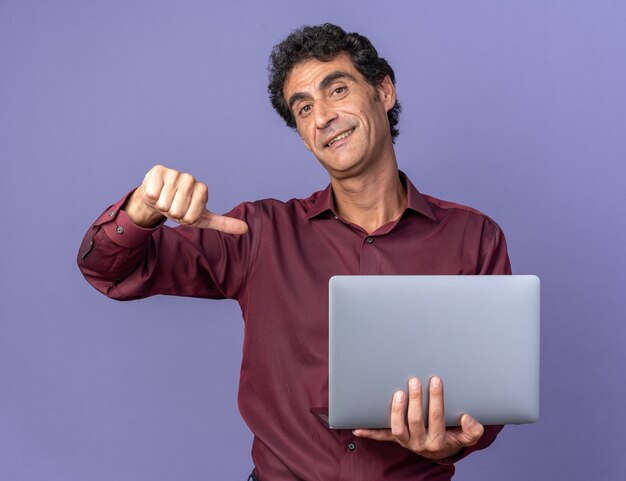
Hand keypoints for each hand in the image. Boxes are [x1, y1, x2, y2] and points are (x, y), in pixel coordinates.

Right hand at [123, 164, 248, 233]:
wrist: (160, 199)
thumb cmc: (182, 209)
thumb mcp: (202, 219)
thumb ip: (223, 223)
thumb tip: (246, 229)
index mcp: (202, 189)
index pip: (192, 215)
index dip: (185, 218)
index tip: (186, 213)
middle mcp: (190, 179)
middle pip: (178, 209)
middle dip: (173, 213)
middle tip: (173, 207)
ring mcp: (174, 173)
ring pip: (164, 202)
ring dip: (162, 206)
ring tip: (165, 200)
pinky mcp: (158, 170)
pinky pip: (152, 193)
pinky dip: (152, 197)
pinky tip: (156, 192)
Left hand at [352, 377, 483, 459]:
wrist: (438, 449)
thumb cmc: (452, 436)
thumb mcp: (468, 436)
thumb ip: (472, 429)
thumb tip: (467, 418)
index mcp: (438, 442)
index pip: (437, 418)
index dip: (436, 399)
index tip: (435, 380)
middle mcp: (420, 443)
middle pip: (416, 421)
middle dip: (415, 400)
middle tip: (414, 380)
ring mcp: (405, 441)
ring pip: (397, 429)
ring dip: (396, 410)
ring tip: (398, 393)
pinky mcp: (394, 438)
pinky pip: (381, 436)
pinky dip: (369, 433)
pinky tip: (357, 429)